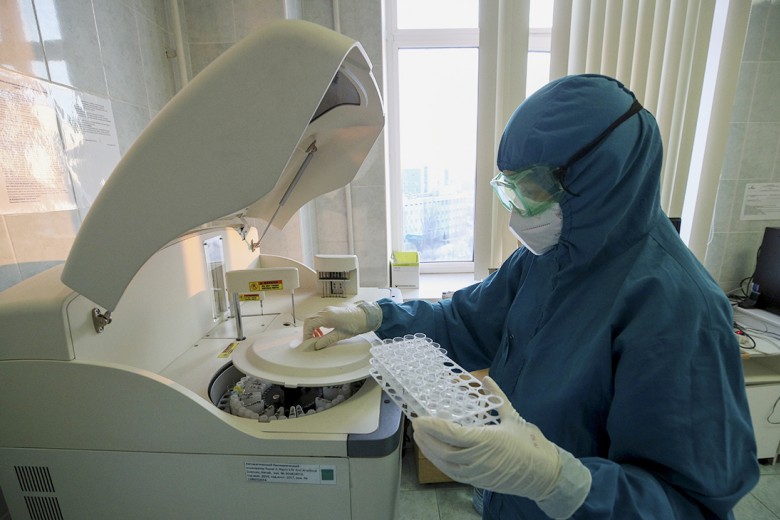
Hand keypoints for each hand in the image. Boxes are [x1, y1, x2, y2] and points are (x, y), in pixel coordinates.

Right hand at [299, 301, 381, 349]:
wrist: (367, 315)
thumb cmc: (355, 324)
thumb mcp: (340, 335)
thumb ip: (326, 340)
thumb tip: (316, 346)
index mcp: (327, 317)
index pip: (309, 324)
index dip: (306, 335)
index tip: (308, 344)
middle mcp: (325, 311)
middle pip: (309, 320)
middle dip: (307, 332)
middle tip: (310, 342)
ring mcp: (328, 310)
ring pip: (314, 318)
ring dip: (312, 328)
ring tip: (317, 339)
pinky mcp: (331, 311)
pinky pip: (319, 317)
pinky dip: (317, 325)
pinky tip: (322, 333)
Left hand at [413, 377, 590, 517]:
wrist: (543, 474)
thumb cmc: (530, 444)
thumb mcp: (513, 417)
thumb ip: (497, 397)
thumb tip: (487, 379)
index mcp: (487, 440)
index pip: (452, 434)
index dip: (433, 426)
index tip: (420, 418)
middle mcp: (478, 459)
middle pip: (443, 450)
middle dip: (426, 437)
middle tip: (416, 424)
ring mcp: (476, 472)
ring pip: (445, 464)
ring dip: (429, 450)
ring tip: (420, 438)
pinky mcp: (476, 481)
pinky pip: (452, 473)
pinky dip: (439, 462)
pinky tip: (433, 453)